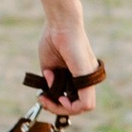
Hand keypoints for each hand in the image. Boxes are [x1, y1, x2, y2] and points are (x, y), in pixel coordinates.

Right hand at [38, 0, 101, 116]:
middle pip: (78, 106)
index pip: (73, 99)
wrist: (60, 23)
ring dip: (63, 109)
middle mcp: (86, 77)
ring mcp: (88, 77)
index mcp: (78, 75)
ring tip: (48, 99)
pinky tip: (60, 99)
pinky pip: (86, 103)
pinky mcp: (87, 75)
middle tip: (43, 100)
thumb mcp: (49, 66)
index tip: (43, 97)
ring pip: (83, 107)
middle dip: (57, 108)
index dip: (58, 104)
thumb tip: (51, 93)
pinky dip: (72, 107)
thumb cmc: (53, 39)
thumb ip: (51, 81)